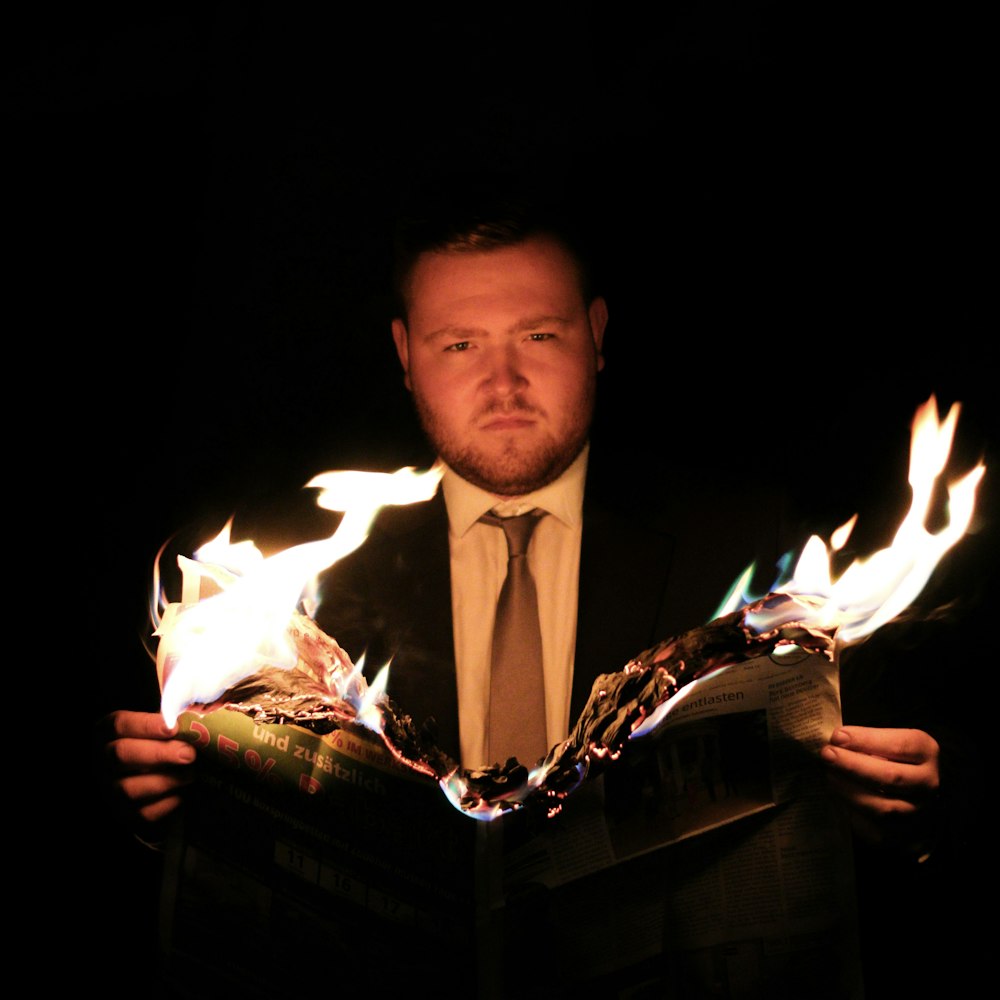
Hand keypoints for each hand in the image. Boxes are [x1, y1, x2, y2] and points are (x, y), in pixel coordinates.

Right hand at [99, 710, 197, 828]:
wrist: (157, 785)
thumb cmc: (161, 747)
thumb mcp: (159, 729)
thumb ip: (170, 720)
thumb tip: (194, 713)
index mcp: (108, 733)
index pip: (120, 724)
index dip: (146, 725)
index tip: (173, 726)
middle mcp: (103, 762)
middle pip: (122, 754)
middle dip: (160, 753)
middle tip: (188, 753)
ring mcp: (110, 791)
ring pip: (130, 787)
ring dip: (167, 779)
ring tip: (191, 773)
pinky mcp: (126, 817)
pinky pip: (144, 813)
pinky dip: (168, 803)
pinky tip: (184, 792)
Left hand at [821, 725, 939, 857]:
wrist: (911, 793)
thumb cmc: (891, 758)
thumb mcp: (887, 740)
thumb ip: (867, 739)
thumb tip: (835, 740)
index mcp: (926, 752)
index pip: (898, 745)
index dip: (865, 740)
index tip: (837, 736)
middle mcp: (928, 784)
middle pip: (890, 777)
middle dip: (852, 765)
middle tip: (826, 755)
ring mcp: (918, 812)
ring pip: (882, 807)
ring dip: (849, 791)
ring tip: (829, 776)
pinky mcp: (902, 836)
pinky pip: (874, 829)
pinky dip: (851, 812)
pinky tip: (837, 798)